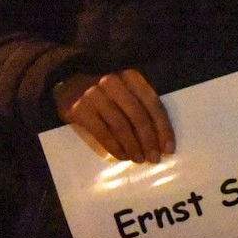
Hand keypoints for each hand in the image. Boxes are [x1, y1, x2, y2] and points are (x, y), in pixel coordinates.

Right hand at [55, 69, 173, 163]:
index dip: (164, 128)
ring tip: (139, 159)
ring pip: (121, 127)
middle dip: (149, 141)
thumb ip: (143, 107)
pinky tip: (123, 156)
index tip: (169, 148)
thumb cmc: (107, 93)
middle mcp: (113, 83)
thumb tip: (161, 140)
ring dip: (133, 147)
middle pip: (138, 117)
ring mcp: (95, 95)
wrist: (69, 86)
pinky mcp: (80, 110)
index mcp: (131, 77)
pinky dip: (115, 148)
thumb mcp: (127, 91)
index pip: (153, 104)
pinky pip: (103, 133)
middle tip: (154, 159)